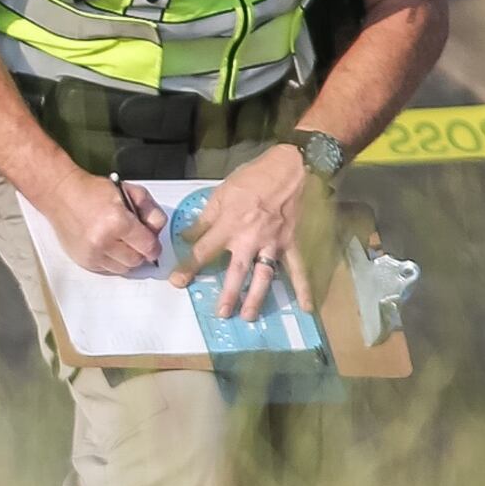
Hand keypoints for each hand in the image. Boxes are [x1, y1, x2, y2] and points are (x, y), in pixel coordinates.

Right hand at [42, 168, 163, 274]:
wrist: (61, 194)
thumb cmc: (93, 192)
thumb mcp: (130, 191)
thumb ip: (152, 211)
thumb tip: (156, 231)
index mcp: (117, 222)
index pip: (149, 248)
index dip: (153, 244)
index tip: (150, 241)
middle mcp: (103, 241)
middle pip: (137, 260)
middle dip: (139, 250)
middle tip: (133, 238)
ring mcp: (92, 253)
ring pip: (124, 268)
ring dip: (126, 257)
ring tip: (118, 241)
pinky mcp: (83, 260)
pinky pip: (108, 270)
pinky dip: (112, 260)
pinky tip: (106, 245)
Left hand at [174, 145, 308, 320]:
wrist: (286, 169)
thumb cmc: (250, 179)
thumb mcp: (220, 195)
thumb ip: (204, 220)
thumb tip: (188, 237)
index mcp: (229, 225)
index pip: (204, 251)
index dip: (189, 267)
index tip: (178, 282)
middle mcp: (250, 238)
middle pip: (236, 272)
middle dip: (228, 294)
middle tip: (221, 313)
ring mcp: (272, 243)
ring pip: (264, 275)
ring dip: (257, 297)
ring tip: (248, 316)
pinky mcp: (290, 242)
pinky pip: (297, 268)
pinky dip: (303, 287)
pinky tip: (306, 307)